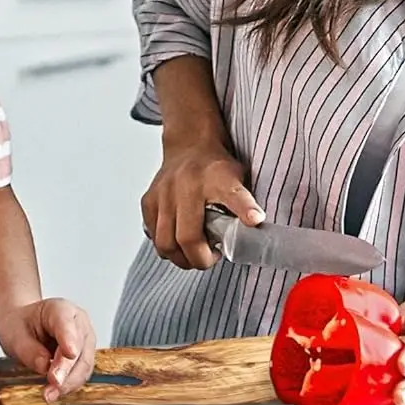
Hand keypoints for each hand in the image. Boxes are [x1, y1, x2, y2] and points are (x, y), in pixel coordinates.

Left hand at [0, 298, 95, 402]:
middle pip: (79, 347)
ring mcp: (84, 341)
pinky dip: (69, 385)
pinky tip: (54, 392)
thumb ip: (28, 349)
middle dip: (67, 369)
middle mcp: (78, 323)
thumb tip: (44, 366)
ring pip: (84, 365)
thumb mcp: (14, 334)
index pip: (66, 323)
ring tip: (49, 393)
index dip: (69, 339)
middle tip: (53, 383)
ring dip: (69, 382)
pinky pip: (81, 374)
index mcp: (59, 309)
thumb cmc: (20, 326)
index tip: (69, 352)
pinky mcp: (84, 358)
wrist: (24, 328)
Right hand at [141, 134, 263, 269]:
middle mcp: (187, 183)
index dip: (245, 209)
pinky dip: (166, 246)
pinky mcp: (148, 200)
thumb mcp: (239, 179)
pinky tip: (178, 241)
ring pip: (165, 242)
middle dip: (200, 259)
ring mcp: (164, 192)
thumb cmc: (216, 168)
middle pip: (188, 237)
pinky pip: (153, 236)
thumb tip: (255, 234)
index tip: (256, 220)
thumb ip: (244, 205)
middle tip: (211, 257)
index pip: (234, 194)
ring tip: (194, 253)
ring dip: (181, 257)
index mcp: (218, 177)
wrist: (190, 145)